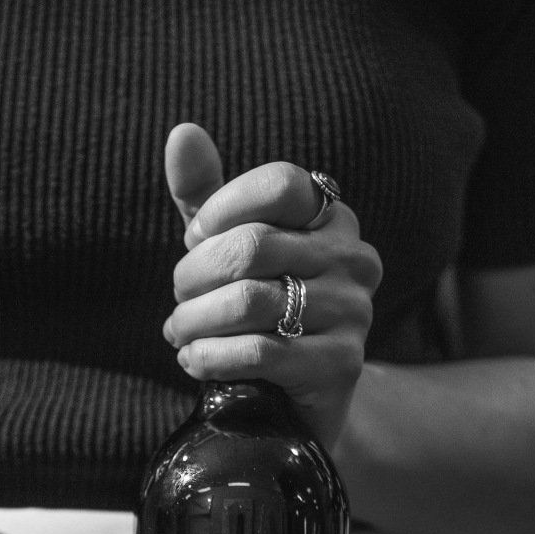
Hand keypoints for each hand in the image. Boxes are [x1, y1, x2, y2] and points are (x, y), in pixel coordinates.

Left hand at [162, 123, 380, 447]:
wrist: (296, 400)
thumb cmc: (257, 311)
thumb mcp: (228, 250)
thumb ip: (205, 197)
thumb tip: (182, 133)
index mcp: (332, 218)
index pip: (280, 184)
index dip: (221, 210)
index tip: (196, 239)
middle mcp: (354, 258)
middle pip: (253, 246)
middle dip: (194, 275)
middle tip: (179, 298)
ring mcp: (355, 312)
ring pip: (250, 302)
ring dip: (195, 321)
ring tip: (180, 333)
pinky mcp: (342, 365)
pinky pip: (260, 353)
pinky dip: (210, 357)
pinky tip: (194, 362)